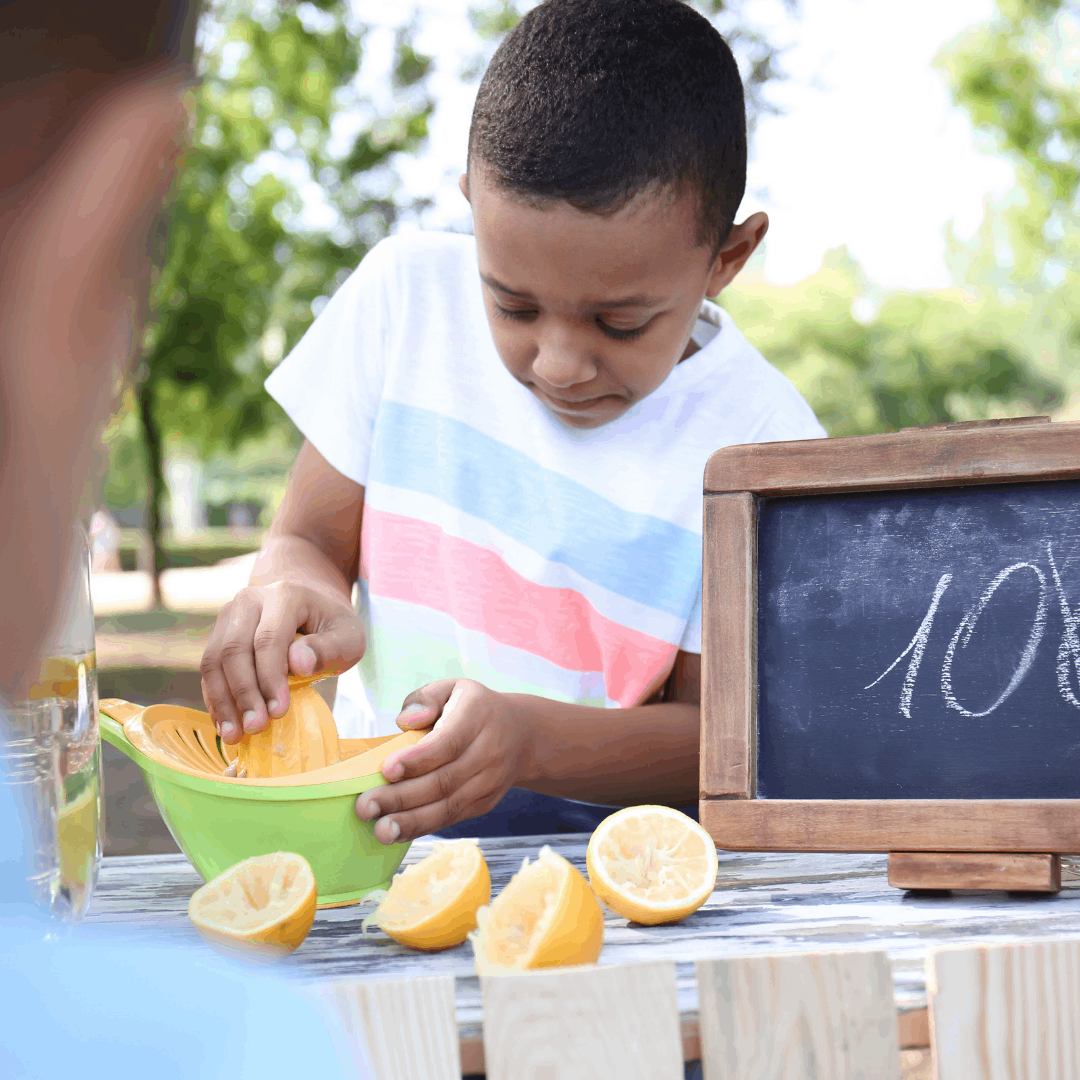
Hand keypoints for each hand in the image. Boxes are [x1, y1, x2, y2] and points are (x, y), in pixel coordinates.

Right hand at [200, 581, 364, 743]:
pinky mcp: (219, 635)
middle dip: (244, 693)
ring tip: (235, 734)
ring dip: (223, 701)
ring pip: (213, 660)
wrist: (312, 607)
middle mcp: (250, 600)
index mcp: (285, 595)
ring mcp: (230, 616)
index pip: (268, 639)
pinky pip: (209, 670)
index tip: (278, 711)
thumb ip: (329, 649)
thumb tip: (298, 663)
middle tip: (256, 728)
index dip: (270, 678)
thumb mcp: (348, 637)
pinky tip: (227, 725)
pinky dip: (215, 699)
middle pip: (234, 649)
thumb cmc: (332, 627)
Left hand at [354, 680, 529, 843]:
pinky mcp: (485, 802)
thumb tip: (407, 721)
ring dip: (411, 821)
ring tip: (380, 830)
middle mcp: (489, 750)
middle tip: (366, 807)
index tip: (387, 771)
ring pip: (449, 805)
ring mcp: (490, 781)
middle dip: (402, 797)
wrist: (521, 734)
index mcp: (478, 715)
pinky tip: (398, 832)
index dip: (417, 759)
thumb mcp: (451, 689)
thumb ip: (426, 699)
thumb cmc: (472, 708)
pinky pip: (453, 818)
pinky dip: (424, 827)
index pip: (448, 742)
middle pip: (445, 780)